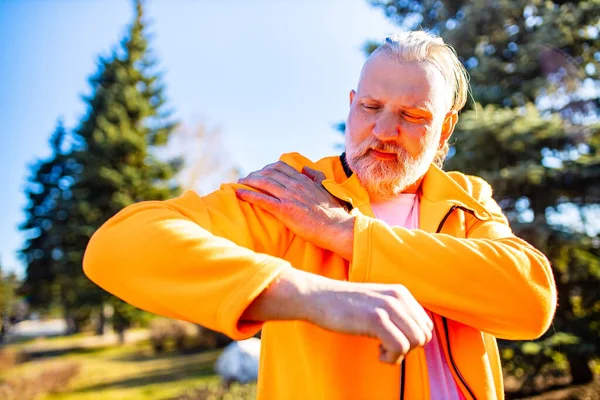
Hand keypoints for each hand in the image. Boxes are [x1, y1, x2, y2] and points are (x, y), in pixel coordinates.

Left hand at [235, 161, 354, 259]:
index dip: (266, 168)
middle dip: (254, 174)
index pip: (280, 167)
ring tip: (239, 183)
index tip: (259, 172)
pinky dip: (248, 194)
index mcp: (304, 180)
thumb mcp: (326, 189)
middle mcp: (295, 185)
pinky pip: (262, 199)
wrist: (335, 227)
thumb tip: (305, 168)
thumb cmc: (332, 212)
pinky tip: (239, 193)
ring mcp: (289, 197)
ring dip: (248, 181)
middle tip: (245, 178)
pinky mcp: (284, 210)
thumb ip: (316, 177)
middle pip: (268, 173)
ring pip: (263, 183)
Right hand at [309, 280, 432, 363]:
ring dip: (400, 354)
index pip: (426, 325)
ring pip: (416, 341)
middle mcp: (398, 297)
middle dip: (408, 348)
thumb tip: (418, 338)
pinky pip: (400, 347)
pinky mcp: (376, 319)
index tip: (392, 340)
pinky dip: (391, 357)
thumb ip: (398, 314)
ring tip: (381, 350)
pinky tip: (377, 352)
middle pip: (424, 335)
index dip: (412, 340)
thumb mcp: (377, 303)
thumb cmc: (345, 306)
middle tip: (386, 347)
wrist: (318, 298)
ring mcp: (387, 306)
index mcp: (401, 293)